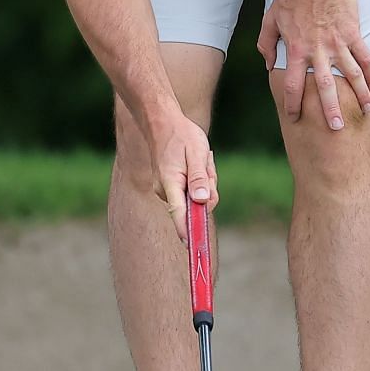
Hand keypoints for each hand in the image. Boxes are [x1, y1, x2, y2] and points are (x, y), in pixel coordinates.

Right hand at [151, 115, 217, 245]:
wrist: (162, 120)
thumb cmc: (181, 136)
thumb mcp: (197, 153)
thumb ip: (200, 179)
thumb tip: (203, 203)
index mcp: (171, 184)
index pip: (180, 215)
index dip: (189, 233)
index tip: (196, 250)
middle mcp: (166, 191)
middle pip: (196, 206)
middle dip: (208, 191)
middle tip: (206, 165)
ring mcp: (167, 190)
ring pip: (197, 198)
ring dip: (205, 182)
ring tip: (200, 160)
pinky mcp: (171, 188)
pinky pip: (193, 191)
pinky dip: (199, 179)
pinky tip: (196, 161)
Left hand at [256, 0, 369, 129]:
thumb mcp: (271, 16)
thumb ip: (266, 42)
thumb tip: (268, 64)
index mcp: (297, 49)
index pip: (294, 84)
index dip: (293, 104)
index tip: (294, 117)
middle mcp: (319, 50)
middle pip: (326, 87)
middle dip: (330, 110)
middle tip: (336, 130)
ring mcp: (339, 43)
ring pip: (351, 75)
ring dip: (359, 96)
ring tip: (366, 112)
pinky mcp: (353, 33)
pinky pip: (365, 57)